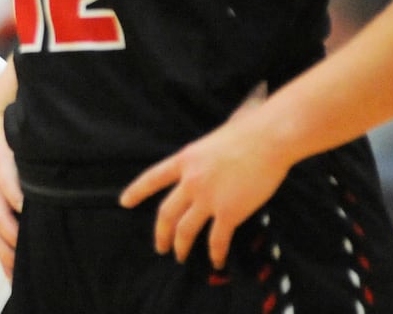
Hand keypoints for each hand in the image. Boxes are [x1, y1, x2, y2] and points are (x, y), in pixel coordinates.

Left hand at [118, 87, 285, 269]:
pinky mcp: (228, 212)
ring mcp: (208, 198)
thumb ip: (203, 158)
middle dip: (160, 233)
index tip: (124, 202)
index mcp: (185, 159)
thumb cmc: (247, 131)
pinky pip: (216, 240)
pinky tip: (216, 262)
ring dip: (181, 247)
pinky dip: (215, 254)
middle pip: (166, 213)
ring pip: (185, 230)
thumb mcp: (213, 141)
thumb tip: (207, 164)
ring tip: (180, 256)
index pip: (152, 178)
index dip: (137, 191)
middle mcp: (191, 180)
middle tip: (160, 247)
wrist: (268, 139)